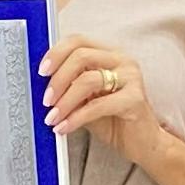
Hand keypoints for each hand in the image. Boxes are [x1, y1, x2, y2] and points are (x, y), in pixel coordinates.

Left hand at [39, 38, 162, 164]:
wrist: (144, 144)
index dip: (56, 53)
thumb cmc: (114, 120)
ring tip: (52, 117)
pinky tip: (64, 127)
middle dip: (58, 79)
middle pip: (81, 56)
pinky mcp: (135, 99)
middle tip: (46, 100)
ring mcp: (131, 78)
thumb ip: (70, 87)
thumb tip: (41, 85)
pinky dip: (76, 118)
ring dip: (64, 101)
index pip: (78, 41)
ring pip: (87, 80)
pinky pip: (97, 105)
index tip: (41, 72)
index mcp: (110, 54)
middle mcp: (122, 60)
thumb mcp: (86, 99)